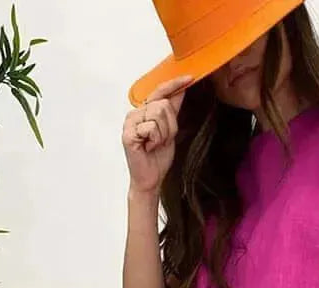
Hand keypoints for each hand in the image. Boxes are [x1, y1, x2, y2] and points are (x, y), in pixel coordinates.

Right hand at [122, 75, 192, 194]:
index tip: (190, 78)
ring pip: (158, 114)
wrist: (151, 178)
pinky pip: (151, 127)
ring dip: (163, 134)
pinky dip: (155, 140)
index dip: (175, 84)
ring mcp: (130, 122)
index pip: (160, 91)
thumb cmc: (157, 157)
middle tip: (162, 140)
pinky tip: (148, 148)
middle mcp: (136, 113)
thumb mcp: (171, 130)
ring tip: (155, 144)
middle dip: (169, 125)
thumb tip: (181, 90)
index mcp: (145, 111)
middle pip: (163, 104)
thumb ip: (173, 110)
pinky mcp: (128, 134)